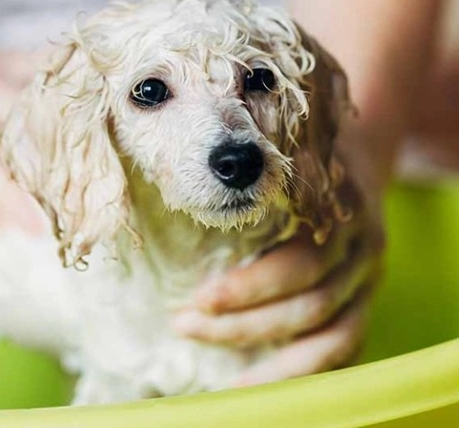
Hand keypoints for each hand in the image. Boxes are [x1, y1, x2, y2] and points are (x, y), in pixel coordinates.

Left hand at [173, 178, 382, 385]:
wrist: (357, 169)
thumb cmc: (299, 171)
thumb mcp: (280, 162)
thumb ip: (252, 187)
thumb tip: (179, 209)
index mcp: (339, 211)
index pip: (301, 263)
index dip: (251, 288)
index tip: (199, 300)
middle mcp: (361, 251)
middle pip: (311, 306)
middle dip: (245, 326)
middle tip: (186, 326)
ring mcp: (369, 282)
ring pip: (334, 340)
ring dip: (278, 368)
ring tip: (229, 385)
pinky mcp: (366, 305)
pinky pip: (347, 351)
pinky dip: (307, 373)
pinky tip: (266, 384)